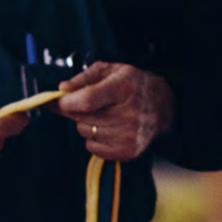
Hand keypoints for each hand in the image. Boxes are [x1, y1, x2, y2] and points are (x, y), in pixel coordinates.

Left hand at [56, 63, 173, 160]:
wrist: (162, 106)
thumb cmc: (132, 85)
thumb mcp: (111, 71)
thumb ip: (84, 77)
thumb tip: (62, 89)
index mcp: (123, 88)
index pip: (87, 100)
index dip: (68, 102)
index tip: (60, 101)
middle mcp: (128, 114)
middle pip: (83, 118)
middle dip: (78, 111)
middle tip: (90, 105)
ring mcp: (129, 135)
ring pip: (86, 133)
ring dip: (88, 124)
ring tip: (105, 115)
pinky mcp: (128, 151)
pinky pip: (93, 148)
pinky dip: (94, 139)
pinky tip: (108, 128)